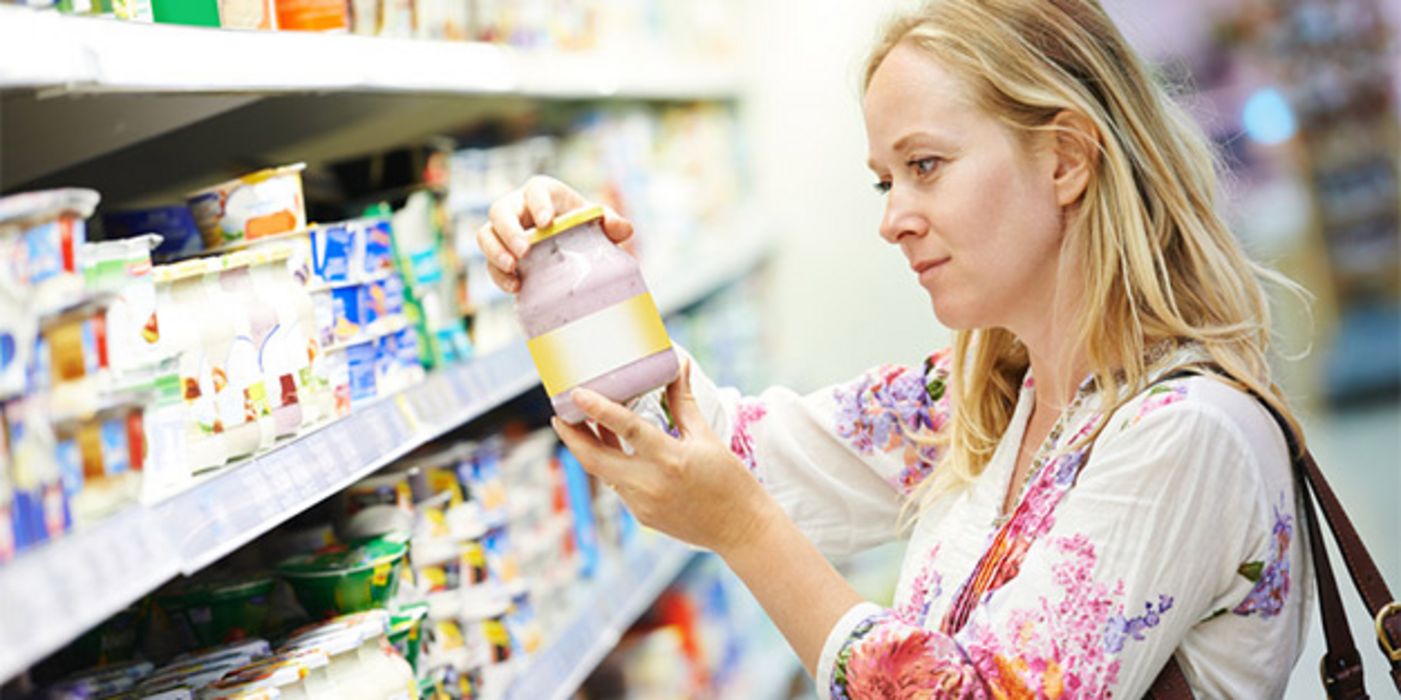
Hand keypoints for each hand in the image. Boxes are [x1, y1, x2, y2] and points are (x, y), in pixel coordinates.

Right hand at [477, 175, 634, 293]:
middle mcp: (517, 207)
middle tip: (525, 250)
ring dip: (495, 252)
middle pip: (500, 211)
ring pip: (486, 234)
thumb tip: (624, 229)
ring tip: (513, 268)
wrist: (567, 243)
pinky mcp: (499, 254)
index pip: (535, 190)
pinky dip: (498, 275)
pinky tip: (516, 287)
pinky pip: (489, 263)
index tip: (547, 222)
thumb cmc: (580, 224)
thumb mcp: (597, 221)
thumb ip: (610, 221)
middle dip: (509, 231)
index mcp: (542, 192)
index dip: (538, 203)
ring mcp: (504, 231)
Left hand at [550, 360, 777, 554]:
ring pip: (603, 471)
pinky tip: (613, 450)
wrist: (741, 530)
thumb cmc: (730, 481)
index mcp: (670, 459)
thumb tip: (678, 365)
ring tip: (581, 426)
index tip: (576, 394)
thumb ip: (683, 403)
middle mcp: (650, 483)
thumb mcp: (707, 437)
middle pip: (594, 458)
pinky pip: (618, 486)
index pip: (627, 429)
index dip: (598, 410)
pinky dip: (612, 466)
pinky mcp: (642, 516)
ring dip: (591, 448)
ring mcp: (642, 504)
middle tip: (557, 414)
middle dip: (571, 435)